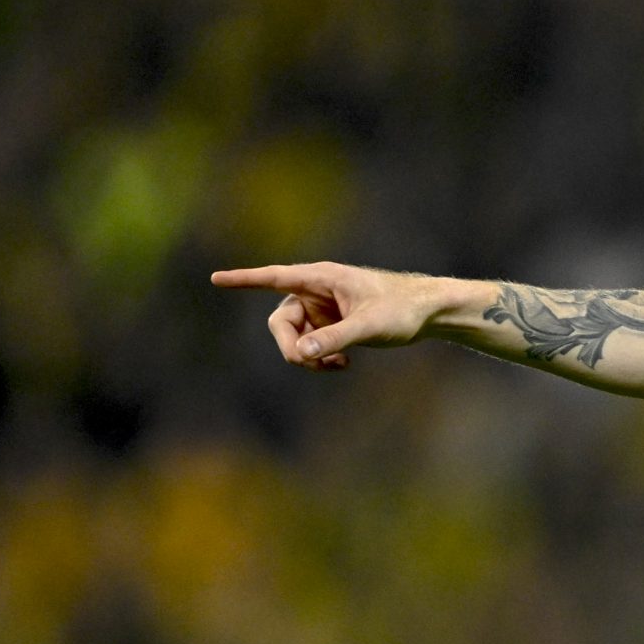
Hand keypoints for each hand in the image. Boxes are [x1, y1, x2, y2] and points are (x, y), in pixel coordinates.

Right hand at [210, 261, 447, 370]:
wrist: (428, 313)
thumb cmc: (403, 309)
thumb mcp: (370, 326)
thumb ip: (336, 339)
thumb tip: (302, 352)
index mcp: (321, 278)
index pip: (274, 277)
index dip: (244, 279)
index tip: (215, 278)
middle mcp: (316, 291)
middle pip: (280, 322)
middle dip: (291, 346)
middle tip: (311, 364)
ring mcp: (322, 310)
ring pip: (293, 337)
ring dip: (307, 357)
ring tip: (336, 366)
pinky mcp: (330, 325)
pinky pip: (309, 345)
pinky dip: (319, 359)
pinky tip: (341, 366)